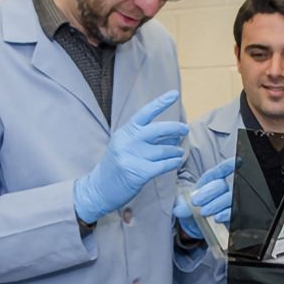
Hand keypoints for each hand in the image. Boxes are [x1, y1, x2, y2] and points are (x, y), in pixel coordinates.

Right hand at [73, 91, 187, 223]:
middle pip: (158, 130)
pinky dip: (173, 163)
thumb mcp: (124, 145)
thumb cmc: (115, 166)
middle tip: (184, 129)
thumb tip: (171, 133)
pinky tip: (176, 162)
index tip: (175, 94)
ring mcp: (132, 157)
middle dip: (175, 128)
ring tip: (178, 152)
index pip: (145, 113)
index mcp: (125, 132)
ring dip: (175, 151)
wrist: (99, 189)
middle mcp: (128, 141)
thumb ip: (143, 137)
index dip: (161, 102)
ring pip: (164, 150)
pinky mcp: (138, 173)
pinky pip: (163, 165)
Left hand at [173, 157, 235, 238]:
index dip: (228, 166)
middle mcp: (222, 190)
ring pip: (229, 198)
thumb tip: (179, 210)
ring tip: (203, 212)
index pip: (221, 170)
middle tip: (195, 202)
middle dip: (209, 192)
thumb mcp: (181, 204)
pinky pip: (233, 212)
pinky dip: (226, 214)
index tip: (237, 161)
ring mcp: (227, 202)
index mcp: (210, 181)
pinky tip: (217, 217)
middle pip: (222, 185)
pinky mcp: (231, 215)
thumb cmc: (189, 208)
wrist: (192, 224)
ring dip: (216, 204)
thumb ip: (181, 205)